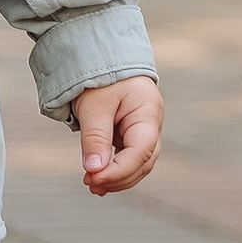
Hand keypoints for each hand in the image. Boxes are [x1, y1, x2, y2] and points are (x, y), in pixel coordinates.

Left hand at [73, 77, 161, 195]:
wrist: (102, 56)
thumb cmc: (101, 76)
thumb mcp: (95, 105)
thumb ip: (96, 137)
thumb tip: (95, 170)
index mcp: (149, 114)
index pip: (141, 151)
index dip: (120, 170)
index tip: (95, 178)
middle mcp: (151, 126)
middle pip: (143, 162)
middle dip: (118, 178)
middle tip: (89, 184)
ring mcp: (143, 132)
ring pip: (137, 165)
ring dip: (116, 178)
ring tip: (91, 185)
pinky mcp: (131, 135)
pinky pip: (127, 159)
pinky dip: (114, 170)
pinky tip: (97, 180)